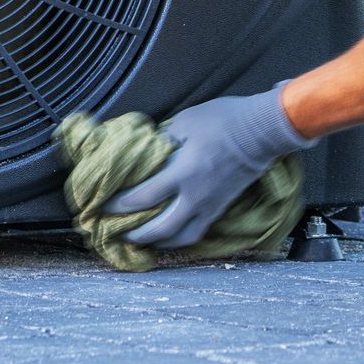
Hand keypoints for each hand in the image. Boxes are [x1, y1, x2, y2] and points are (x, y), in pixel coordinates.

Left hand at [101, 85, 308, 249]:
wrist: (261, 131)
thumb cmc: (223, 120)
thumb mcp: (185, 121)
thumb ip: (163, 140)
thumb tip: (146, 152)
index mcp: (183, 173)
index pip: (143, 197)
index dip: (119, 205)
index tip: (102, 205)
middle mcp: (195, 196)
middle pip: (160, 229)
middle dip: (135, 234)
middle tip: (116, 233)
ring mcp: (210, 205)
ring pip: (181, 238)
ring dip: (159, 243)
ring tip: (143, 241)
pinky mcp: (222, 207)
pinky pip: (198, 231)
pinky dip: (181, 237)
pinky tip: (171, 234)